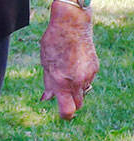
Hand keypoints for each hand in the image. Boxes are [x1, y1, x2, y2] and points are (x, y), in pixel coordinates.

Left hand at [40, 3, 98, 118]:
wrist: (72, 25)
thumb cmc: (54, 42)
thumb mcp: (45, 63)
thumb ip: (48, 83)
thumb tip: (47, 99)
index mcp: (62, 81)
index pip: (68, 110)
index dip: (64, 115)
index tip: (61, 114)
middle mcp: (77, 81)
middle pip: (78, 104)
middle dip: (70, 103)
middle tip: (61, 96)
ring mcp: (89, 74)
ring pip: (83, 91)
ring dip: (75, 89)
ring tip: (65, 73)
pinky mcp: (95, 68)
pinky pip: (88, 79)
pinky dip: (81, 78)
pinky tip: (73, 65)